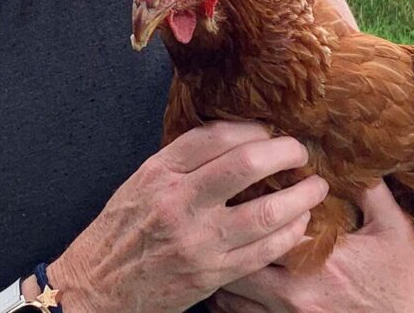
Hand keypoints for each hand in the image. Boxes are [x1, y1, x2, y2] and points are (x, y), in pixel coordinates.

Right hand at [50, 121, 330, 312]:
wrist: (97, 285)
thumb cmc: (120, 231)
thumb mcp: (140, 184)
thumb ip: (180, 164)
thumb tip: (231, 143)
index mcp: (158, 173)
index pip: (214, 137)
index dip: (252, 129)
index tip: (269, 131)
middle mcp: (177, 202)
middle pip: (244, 165)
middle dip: (284, 153)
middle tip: (300, 152)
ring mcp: (196, 241)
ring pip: (264, 213)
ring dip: (300, 198)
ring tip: (316, 188)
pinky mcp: (211, 273)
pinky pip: (263, 251)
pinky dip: (289, 235)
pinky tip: (300, 224)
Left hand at [208, 180, 413, 312]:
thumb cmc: (407, 281)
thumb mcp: (394, 228)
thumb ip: (369, 190)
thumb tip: (347, 154)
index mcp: (317, 258)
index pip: (264, 223)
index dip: (248, 202)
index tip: (240, 186)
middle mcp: (296, 292)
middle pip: (236, 261)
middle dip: (224, 237)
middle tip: (219, 215)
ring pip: (231, 296)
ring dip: (223, 270)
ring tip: (220, 247)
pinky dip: (232, 301)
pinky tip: (233, 282)